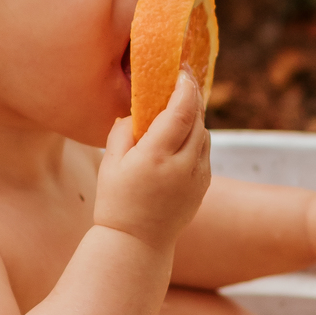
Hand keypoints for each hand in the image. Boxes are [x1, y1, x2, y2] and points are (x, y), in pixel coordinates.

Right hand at [94, 72, 210, 252]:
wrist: (137, 243)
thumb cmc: (116, 201)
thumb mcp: (110, 164)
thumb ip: (122, 131)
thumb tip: (136, 111)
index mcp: (156, 156)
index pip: (181, 110)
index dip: (184, 87)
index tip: (180, 71)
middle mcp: (182, 165)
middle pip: (198, 118)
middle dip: (191, 96)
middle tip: (181, 80)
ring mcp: (197, 177)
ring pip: (204, 134)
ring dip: (194, 118)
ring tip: (177, 110)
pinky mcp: (203, 186)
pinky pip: (204, 152)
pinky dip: (196, 139)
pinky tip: (179, 139)